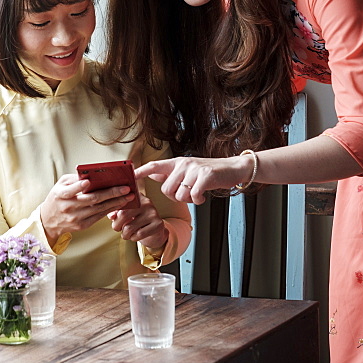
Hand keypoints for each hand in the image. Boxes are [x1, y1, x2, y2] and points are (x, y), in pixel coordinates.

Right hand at [39, 173, 133, 244]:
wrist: (49, 220)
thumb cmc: (57, 198)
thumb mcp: (60, 185)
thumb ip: (74, 180)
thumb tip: (92, 174)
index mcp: (60, 195)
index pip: (70, 191)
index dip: (79, 187)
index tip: (88, 182)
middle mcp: (68, 207)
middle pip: (92, 200)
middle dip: (111, 193)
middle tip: (125, 188)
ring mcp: (76, 218)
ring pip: (99, 209)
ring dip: (115, 202)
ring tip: (127, 196)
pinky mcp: (82, 225)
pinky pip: (99, 217)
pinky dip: (110, 210)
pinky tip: (119, 204)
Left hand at [108, 194, 168, 249]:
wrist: (156, 233)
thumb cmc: (138, 222)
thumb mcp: (127, 216)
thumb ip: (117, 213)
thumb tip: (111, 216)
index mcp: (138, 197)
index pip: (122, 200)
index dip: (114, 210)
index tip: (113, 218)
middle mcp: (146, 203)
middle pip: (123, 214)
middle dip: (116, 225)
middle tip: (117, 229)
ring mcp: (153, 213)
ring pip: (130, 227)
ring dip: (125, 235)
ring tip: (126, 235)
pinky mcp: (158, 224)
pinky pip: (139, 234)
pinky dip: (133, 238)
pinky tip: (134, 237)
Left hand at [135, 155, 252, 204]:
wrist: (232, 168)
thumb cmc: (208, 173)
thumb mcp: (188, 170)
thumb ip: (171, 173)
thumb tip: (153, 174)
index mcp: (177, 162)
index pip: (154, 166)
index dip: (141, 171)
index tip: (130, 176)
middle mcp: (183, 164)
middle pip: (166, 189)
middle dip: (175, 197)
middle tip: (187, 193)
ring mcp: (194, 169)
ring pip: (179, 195)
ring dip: (188, 199)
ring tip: (196, 193)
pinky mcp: (205, 176)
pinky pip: (193, 196)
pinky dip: (198, 200)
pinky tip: (203, 195)